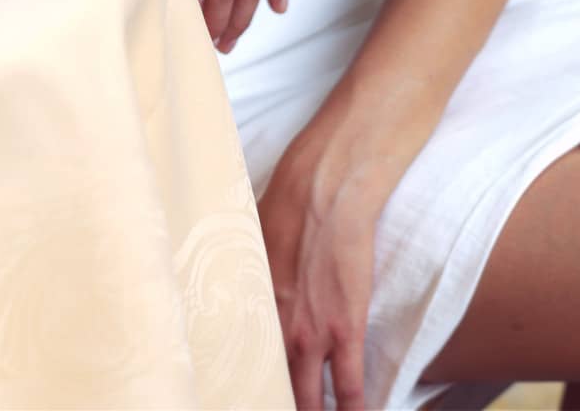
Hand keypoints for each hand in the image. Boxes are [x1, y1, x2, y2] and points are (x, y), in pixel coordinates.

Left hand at [257, 147, 380, 410]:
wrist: (324, 191)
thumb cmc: (284, 206)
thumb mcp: (248, 243)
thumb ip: (244, 273)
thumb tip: (227, 274)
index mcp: (251, 310)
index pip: (241, 364)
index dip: (243, 385)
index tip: (243, 394)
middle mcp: (277, 330)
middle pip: (274, 389)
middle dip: (276, 405)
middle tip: (274, 408)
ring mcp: (313, 335)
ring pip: (310, 398)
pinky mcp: (346, 330)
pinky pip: (350, 387)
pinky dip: (352, 410)